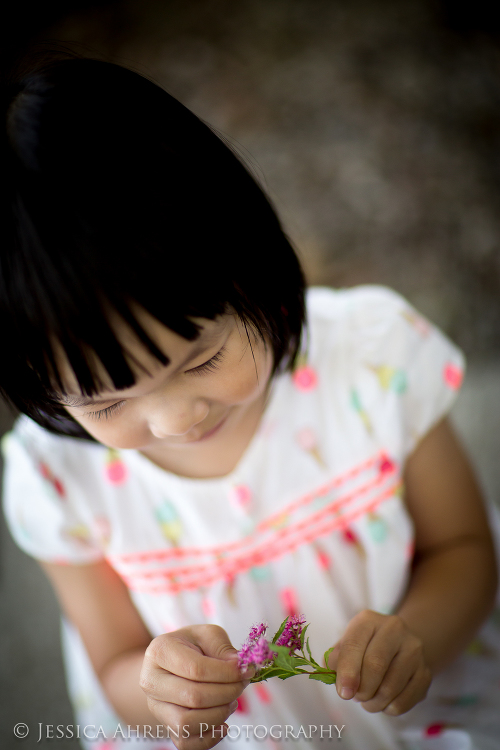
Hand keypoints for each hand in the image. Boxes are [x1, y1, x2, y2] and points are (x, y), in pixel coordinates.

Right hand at [140, 624, 253, 748]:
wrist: (175, 663)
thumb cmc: (193, 646)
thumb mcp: (208, 635)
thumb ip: (223, 648)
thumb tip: (240, 667)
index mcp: (160, 651)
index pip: (196, 669)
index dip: (226, 673)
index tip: (246, 670)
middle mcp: (151, 681)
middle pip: (193, 697)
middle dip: (226, 693)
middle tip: (242, 684)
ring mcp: (156, 707)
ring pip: (186, 723)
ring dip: (218, 715)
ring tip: (232, 701)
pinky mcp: (165, 726)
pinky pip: (185, 743)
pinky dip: (209, 737)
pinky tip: (223, 724)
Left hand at [327, 609, 431, 715]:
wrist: (400, 645)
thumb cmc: (365, 647)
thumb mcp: (347, 645)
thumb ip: (336, 659)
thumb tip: (333, 675)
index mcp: (369, 620)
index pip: (355, 644)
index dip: (347, 671)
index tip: (343, 693)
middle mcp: (394, 629)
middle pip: (375, 665)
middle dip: (362, 689)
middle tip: (355, 696)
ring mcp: (414, 650)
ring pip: (390, 687)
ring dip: (373, 702)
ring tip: (367, 700)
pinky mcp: (425, 672)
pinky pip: (404, 701)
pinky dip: (388, 708)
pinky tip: (384, 701)